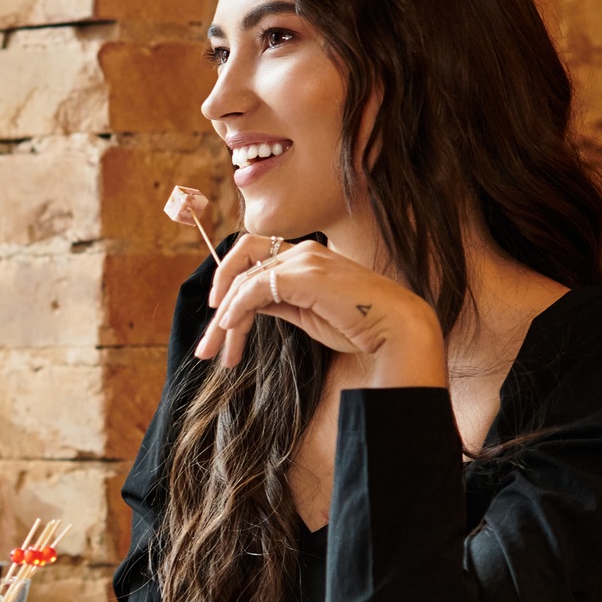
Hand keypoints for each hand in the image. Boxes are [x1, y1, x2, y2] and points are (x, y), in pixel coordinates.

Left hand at [194, 236, 446, 386]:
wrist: (396, 329)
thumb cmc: (360, 325)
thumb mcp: (307, 314)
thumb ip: (277, 303)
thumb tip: (245, 306)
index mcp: (306, 257)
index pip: (254, 264)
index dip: (230, 291)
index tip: (220, 325)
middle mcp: (301, 252)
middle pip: (241, 263)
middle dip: (217, 302)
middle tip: (206, 345)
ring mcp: (302, 259)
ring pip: (243, 280)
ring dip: (222, 318)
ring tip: (213, 350)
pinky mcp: (302, 274)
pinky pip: (253, 288)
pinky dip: (235, 309)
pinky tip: (229, 329)